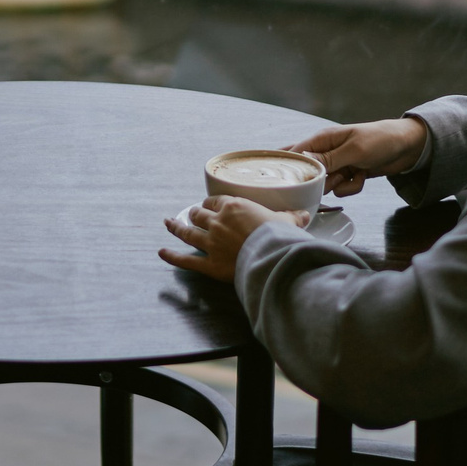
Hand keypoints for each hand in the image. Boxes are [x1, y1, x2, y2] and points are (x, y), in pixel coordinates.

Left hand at [159, 196, 296, 281]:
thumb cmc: (279, 237)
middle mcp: (218, 222)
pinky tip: (162, 252)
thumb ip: (292, 217)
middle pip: (199, 214)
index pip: (216, 201)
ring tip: (169, 223)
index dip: (212, 203)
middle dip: (195, 214)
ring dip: (177, 227)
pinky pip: (185, 260)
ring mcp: (210, 243)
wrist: (272, 257)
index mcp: (234, 208)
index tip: (211, 204)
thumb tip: (304, 214)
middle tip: (193, 214)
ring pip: (188, 232)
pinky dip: (172, 256)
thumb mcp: (287, 222)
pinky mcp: (208, 264)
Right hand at [285, 117, 428, 196]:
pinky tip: (362, 177)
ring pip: (325, 184)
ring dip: (340, 185)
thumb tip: (302, 160)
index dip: (294, 168)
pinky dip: (352, 187)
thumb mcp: (354, 150)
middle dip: (323, 181)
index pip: (296, 154)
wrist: (406, 148)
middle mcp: (326, 152)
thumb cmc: (380, 140)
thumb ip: (328, 159)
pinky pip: (341, 189)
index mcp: (323, 139)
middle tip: (338, 176)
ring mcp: (337, 164)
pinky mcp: (348, 174)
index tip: (299, 182)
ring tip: (354, 174)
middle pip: (309, 173)